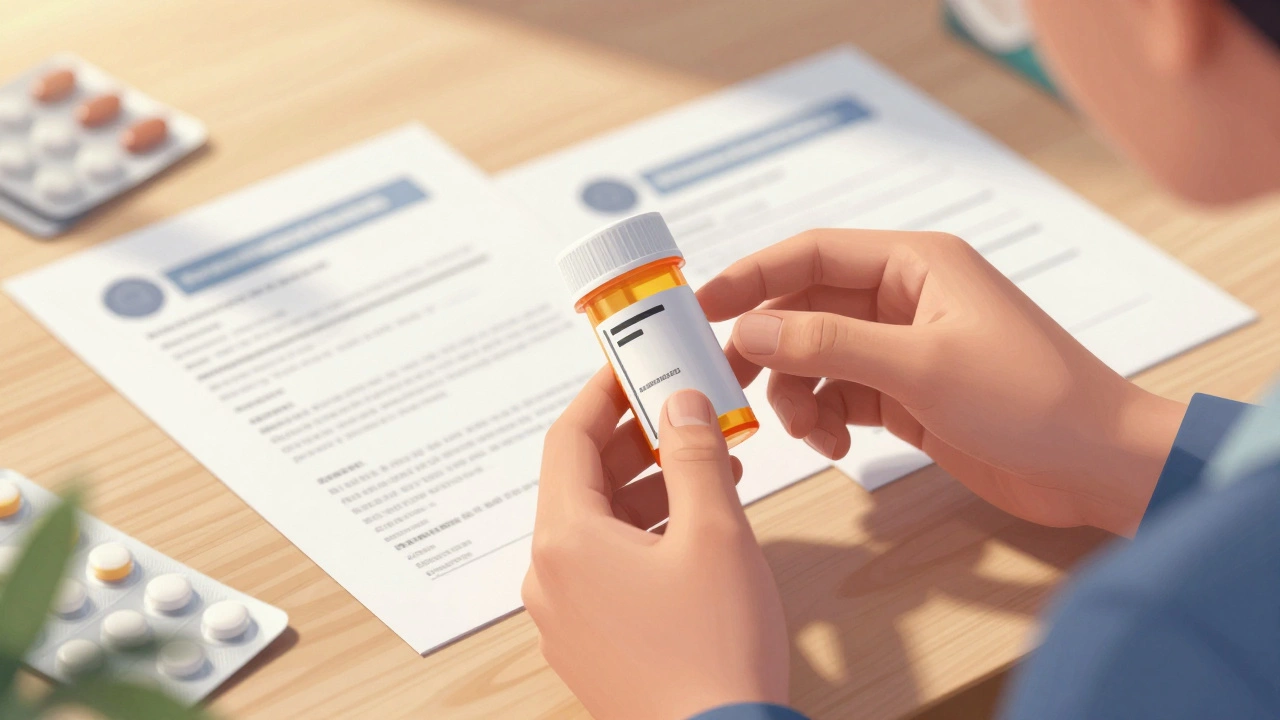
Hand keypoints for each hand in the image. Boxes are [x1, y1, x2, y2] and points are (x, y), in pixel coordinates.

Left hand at [523, 370, 788, 719]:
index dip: (603, 395)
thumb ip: (693, 454)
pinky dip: (642, 538)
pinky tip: (692, 532)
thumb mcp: (714, 532)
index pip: (569, 440)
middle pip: (582, 483)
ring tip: (707, 472)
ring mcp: (564, 617)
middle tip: (682, 414)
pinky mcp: (587, 645)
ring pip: (596, 528)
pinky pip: (604, 570)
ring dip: (646, 491)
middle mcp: (549, 577)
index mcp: (566, 540)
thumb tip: (678, 402)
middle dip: (635, 444)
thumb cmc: (715, 648)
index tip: (632, 365)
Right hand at [699, 230, 1185, 536]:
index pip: (810, 254)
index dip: (751, 276)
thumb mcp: (922, 366)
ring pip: (817, 357)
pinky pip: (840, 395)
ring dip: (798, 393)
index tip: (699, 306)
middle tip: (730, 384)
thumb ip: (830, 343)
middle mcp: (904, 298)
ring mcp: (905, 348)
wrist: (1098, 465)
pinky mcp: (909, 395)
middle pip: (805, 308)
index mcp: (915, 264)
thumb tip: (751, 328)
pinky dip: (825, 418)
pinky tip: (838, 445)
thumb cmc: (1032, 399)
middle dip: (768, 347)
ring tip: (810, 431)